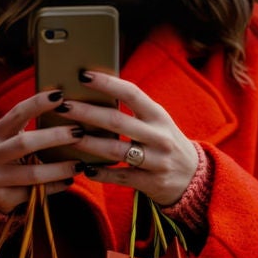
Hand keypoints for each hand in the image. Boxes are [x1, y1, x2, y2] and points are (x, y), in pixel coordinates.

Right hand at [0, 89, 83, 212]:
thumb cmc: (16, 157)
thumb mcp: (17, 138)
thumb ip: (37, 125)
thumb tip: (74, 108)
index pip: (17, 113)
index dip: (38, 103)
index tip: (61, 95)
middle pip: (24, 143)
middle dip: (54, 137)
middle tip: (79, 132)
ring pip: (31, 173)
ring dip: (58, 168)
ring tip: (80, 164)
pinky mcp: (1, 197)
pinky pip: (33, 193)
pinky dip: (54, 186)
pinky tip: (69, 181)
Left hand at [53, 71, 198, 205]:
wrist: (194, 177)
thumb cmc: (164, 142)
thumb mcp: (156, 123)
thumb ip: (132, 110)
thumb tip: (92, 93)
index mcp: (158, 116)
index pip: (132, 93)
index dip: (107, 83)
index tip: (82, 75)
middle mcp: (159, 136)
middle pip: (116, 122)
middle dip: (86, 113)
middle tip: (62, 106)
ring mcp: (155, 161)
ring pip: (115, 150)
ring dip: (87, 143)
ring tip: (65, 136)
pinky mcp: (150, 182)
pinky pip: (119, 177)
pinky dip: (100, 173)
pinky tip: (83, 168)